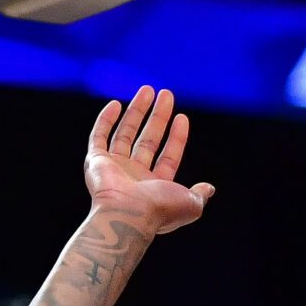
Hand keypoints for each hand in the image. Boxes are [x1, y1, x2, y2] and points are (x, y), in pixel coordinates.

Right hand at [83, 86, 215, 233]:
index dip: (177, 137)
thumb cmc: (159, 211)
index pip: (168, 156)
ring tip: (147, 90)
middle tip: (166, 94)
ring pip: (125, 134)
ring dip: (136, 112)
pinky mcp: (95, 162)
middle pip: (148, 140)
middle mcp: (134, 177)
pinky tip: (115, 105)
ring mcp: (114, 168)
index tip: (182, 117)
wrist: (128, 215)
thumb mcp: (191, 204)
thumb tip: (210, 188)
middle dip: (158, 117)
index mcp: (155, 187)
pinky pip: (98, 137)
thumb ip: (200, 194)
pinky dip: (105, 121)